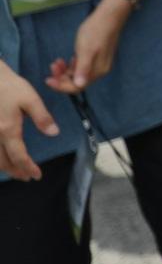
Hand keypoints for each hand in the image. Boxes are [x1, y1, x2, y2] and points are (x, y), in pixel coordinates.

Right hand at [0, 63, 58, 181]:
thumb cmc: (9, 86)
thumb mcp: (30, 99)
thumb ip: (42, 117)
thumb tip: (54, 133)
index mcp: (8, 130)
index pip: (19, 156)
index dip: (28, 168)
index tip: (37, 176)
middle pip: (3, 162)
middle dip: (16, 171)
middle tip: (27, 177)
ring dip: (5, 167)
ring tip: (16, 171)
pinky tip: (3, 157)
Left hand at [45, 1, 131, 94]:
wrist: (108, 17)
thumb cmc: (95, 32)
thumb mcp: (86, 50)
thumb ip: (83, 68)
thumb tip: (79, 85)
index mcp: (97, 71)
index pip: (77, 87)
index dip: (61, 86)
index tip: (48, 79)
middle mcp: (98, 71)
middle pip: (76, 82)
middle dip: (61, 77)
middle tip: (52, 66)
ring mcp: (97, 64)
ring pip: (77, 75)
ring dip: (65, 71)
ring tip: (56, 61)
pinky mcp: (95, 58)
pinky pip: (80, 67)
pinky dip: (71, 65)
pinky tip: (66, 59)